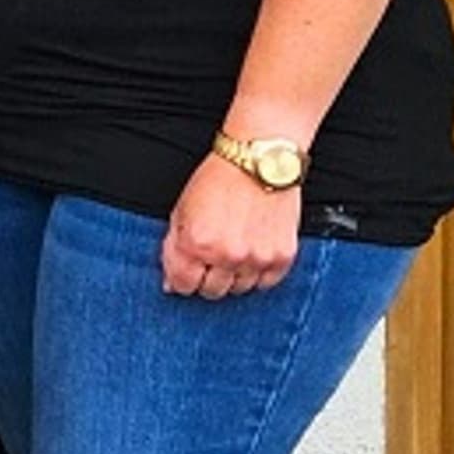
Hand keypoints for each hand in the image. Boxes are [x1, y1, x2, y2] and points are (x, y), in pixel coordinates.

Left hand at [163, 156, 301, 300]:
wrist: (259, 162)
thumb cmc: (217, 181)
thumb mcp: (181, 210)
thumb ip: (173, 248)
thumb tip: (171, 282)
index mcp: (196, 243)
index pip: (182, 285)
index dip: (180, 279)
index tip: (186, 271)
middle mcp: (227, 255)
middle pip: (211, 291)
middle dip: (205, 278)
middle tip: (210, 258)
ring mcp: (257, 258)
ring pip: (239, 290)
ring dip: (233, 276)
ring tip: (233, 250)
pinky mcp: (282, 256)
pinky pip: (267, 283)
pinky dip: (258, 274)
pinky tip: (252, 254)